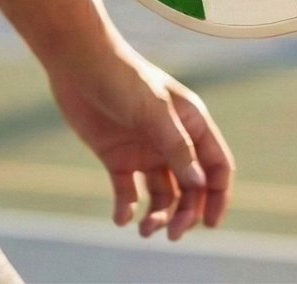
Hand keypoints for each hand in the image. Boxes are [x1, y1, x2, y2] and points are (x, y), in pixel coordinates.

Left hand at [47, 46, 232, 239]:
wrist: (78, 62)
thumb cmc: (122, 77)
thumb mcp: (153, 110)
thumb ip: (177, 146)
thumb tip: (200, 184)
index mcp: (191, 122)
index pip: (216, 165)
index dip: (218, 196)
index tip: (208, 224)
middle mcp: (172, 139)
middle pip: (191, 187)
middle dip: (185, 213)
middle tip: (171, 234)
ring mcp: (145, 150)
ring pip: (163, 194)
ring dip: (158, 216)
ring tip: (144, 230)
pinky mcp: (117, 157)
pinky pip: (129, 192)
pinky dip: (128, 209)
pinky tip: (122, 217)